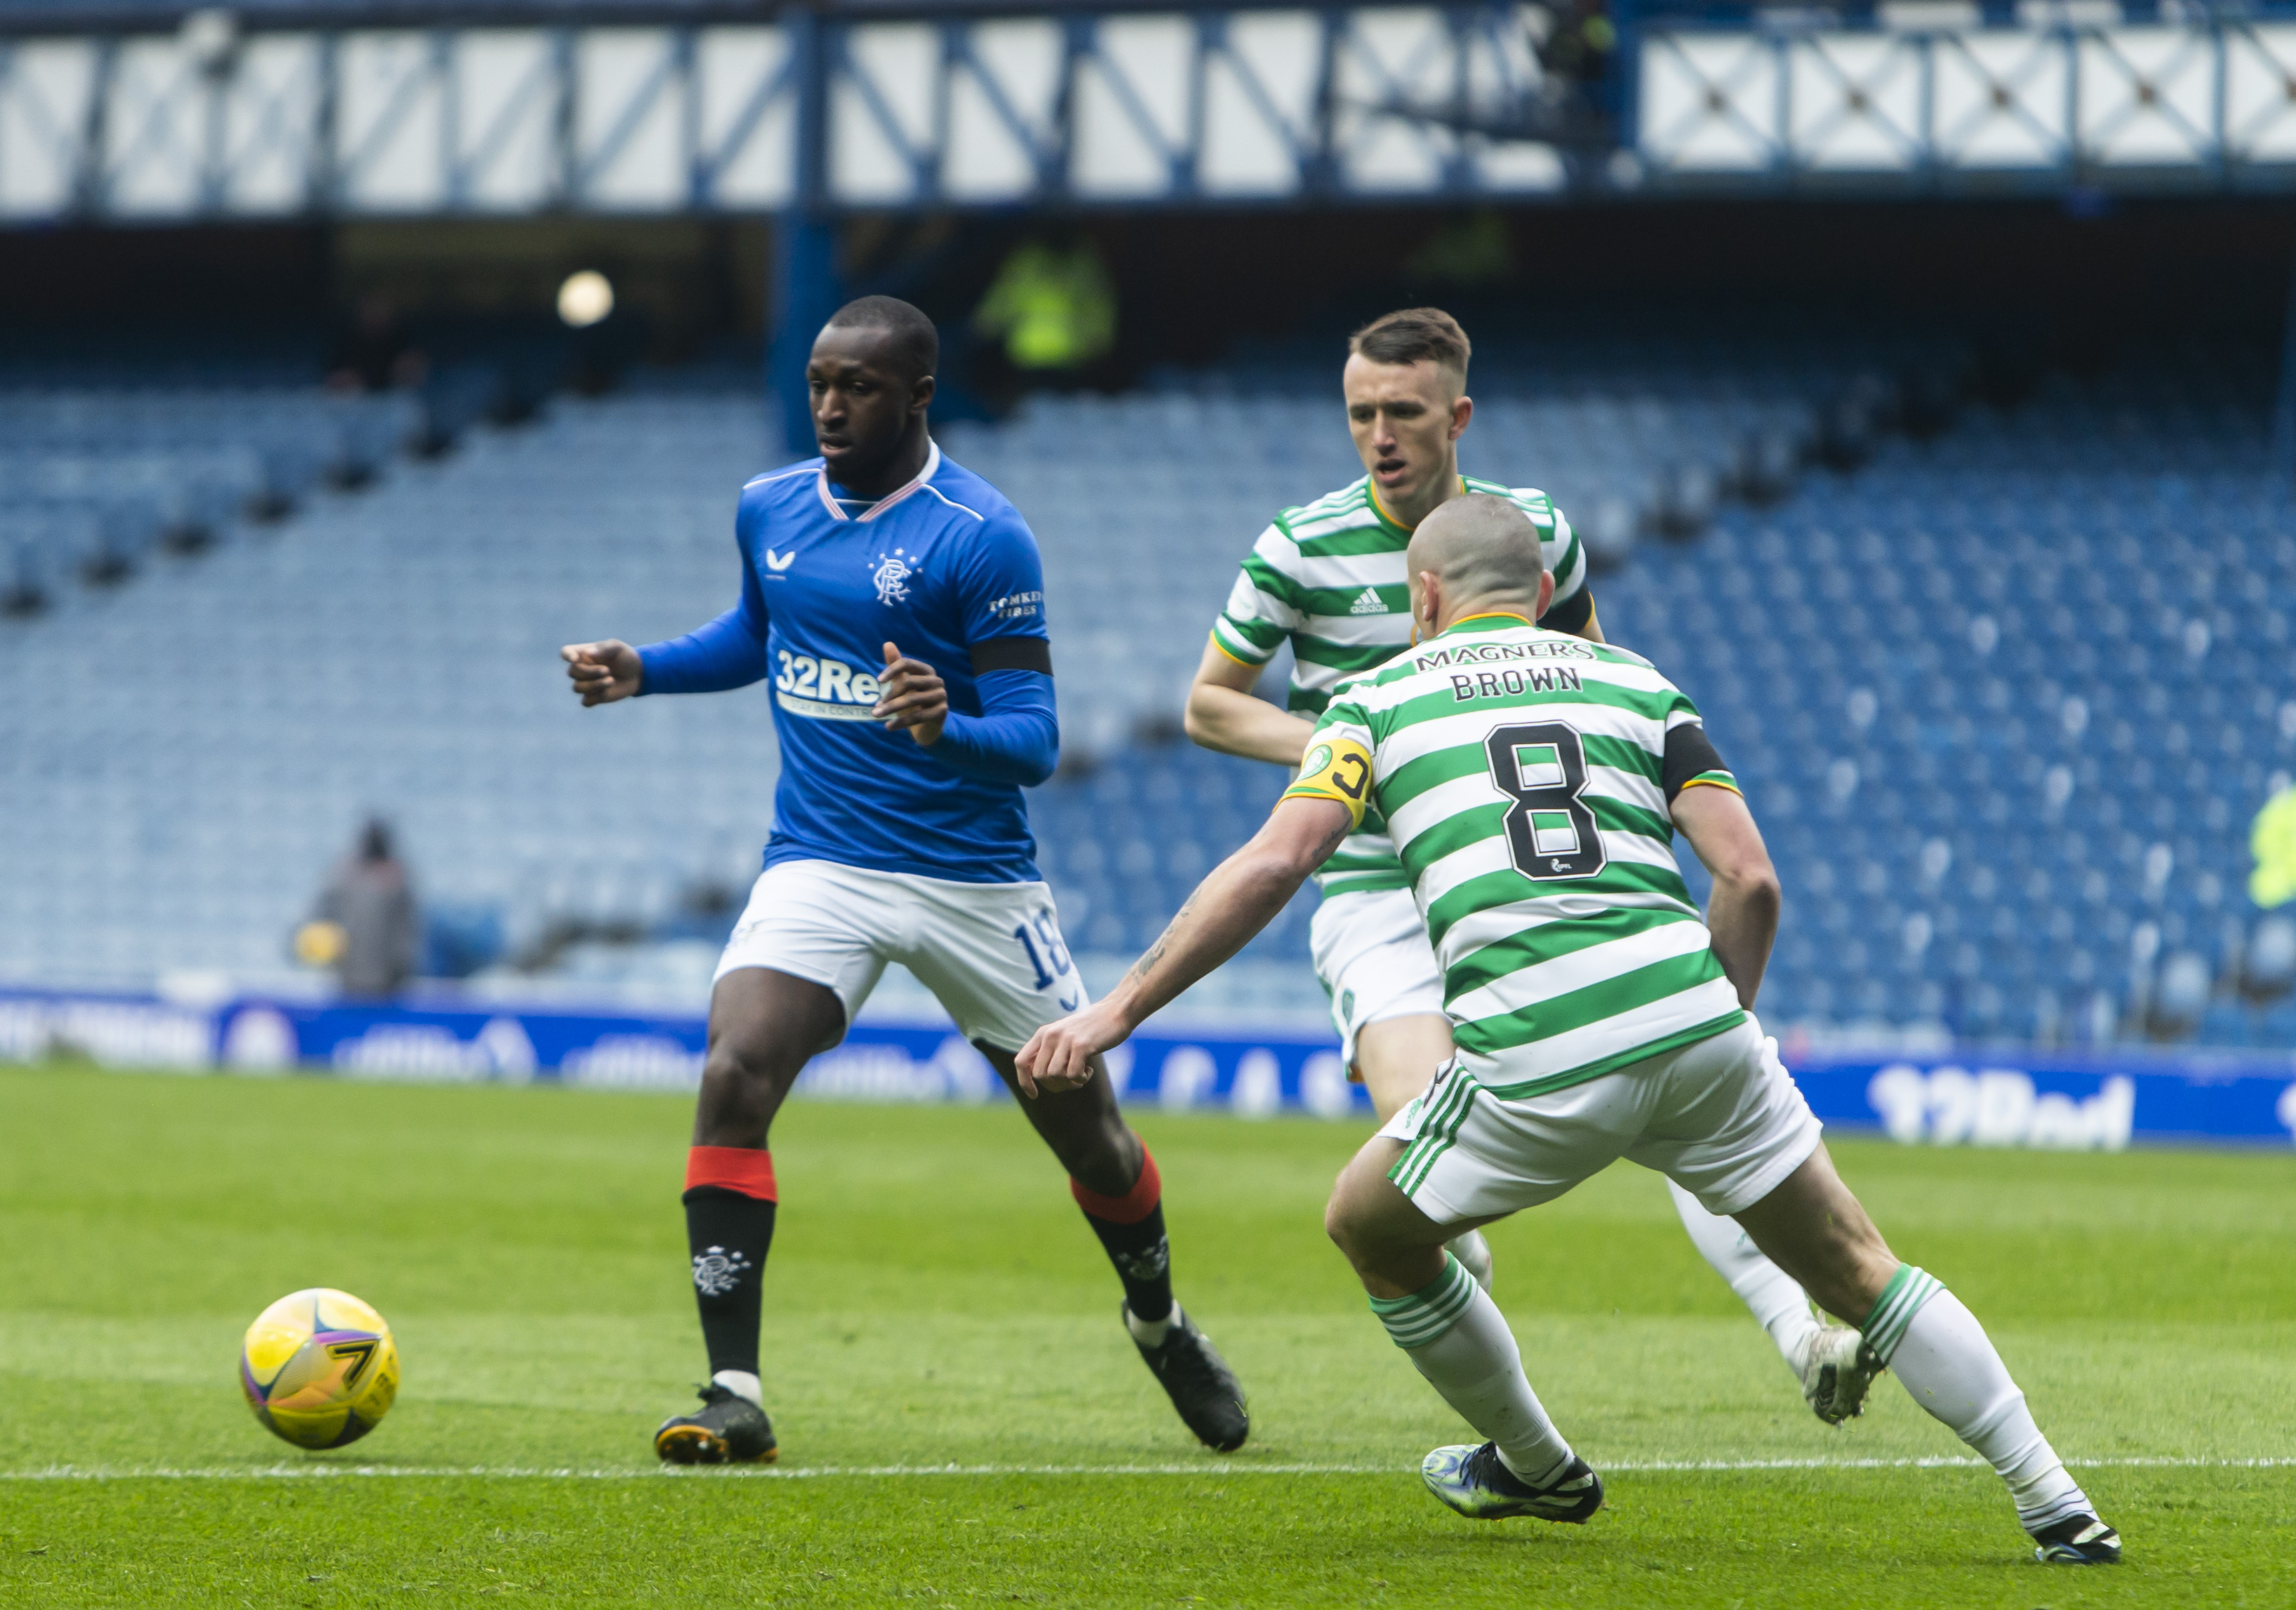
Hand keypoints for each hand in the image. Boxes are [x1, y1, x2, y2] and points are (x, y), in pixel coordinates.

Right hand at [561, 640, 642, 705]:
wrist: (637, 673)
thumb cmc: (625, 657)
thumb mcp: (618, 648)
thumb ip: (604, 649)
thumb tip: (587, 653)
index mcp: (583, 653)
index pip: (566, 652)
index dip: (567, 655)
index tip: (575, 658)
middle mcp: (581, 669)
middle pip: (571, 672)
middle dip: (589, 672)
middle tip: (607, 670)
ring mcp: (586, 684)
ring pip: (577, 688)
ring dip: (594, 685)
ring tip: (611, 680)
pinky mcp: (593, 697)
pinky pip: (586, 702)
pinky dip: (596, 697)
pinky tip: (607, 692)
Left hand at [874, 641, 946, 745]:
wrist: (927, 728)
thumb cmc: (913, 703)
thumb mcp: (902, 685)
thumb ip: (895, 666)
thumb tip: (887, 644)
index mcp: (926, 671)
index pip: (907, 664)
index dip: (892, 670)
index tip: (878, 681)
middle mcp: (936, 681)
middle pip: (908, 682)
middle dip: (889, 695)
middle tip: (875, 707)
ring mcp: (941, 696)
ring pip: (912, 700)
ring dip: (891, 709)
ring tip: (876, 715)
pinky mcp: (942, 712)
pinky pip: (918, 716)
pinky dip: (901, 722)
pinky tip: (888, 727)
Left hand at [1013, 1000, 1129, 1097]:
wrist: (1116, 1012)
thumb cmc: (1091, 1029)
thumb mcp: (1064, 1036)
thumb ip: (1050, 1052)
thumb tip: (1039, 1078)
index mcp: (1043, 1033)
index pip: (1020, 1062)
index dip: (1024, 1082)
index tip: (1035, 1095)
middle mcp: (1050, 1035)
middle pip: (1039, 1075)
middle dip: (1054, 1086)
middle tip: (1071, 1082)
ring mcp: (1065, 1039)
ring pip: (1054, 1076)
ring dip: (1069, 1083)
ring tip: (1081, 1074)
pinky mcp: (1081, 1045)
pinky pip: (1073, 1075)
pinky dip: (1081, 1079)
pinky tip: (1089, 1070)